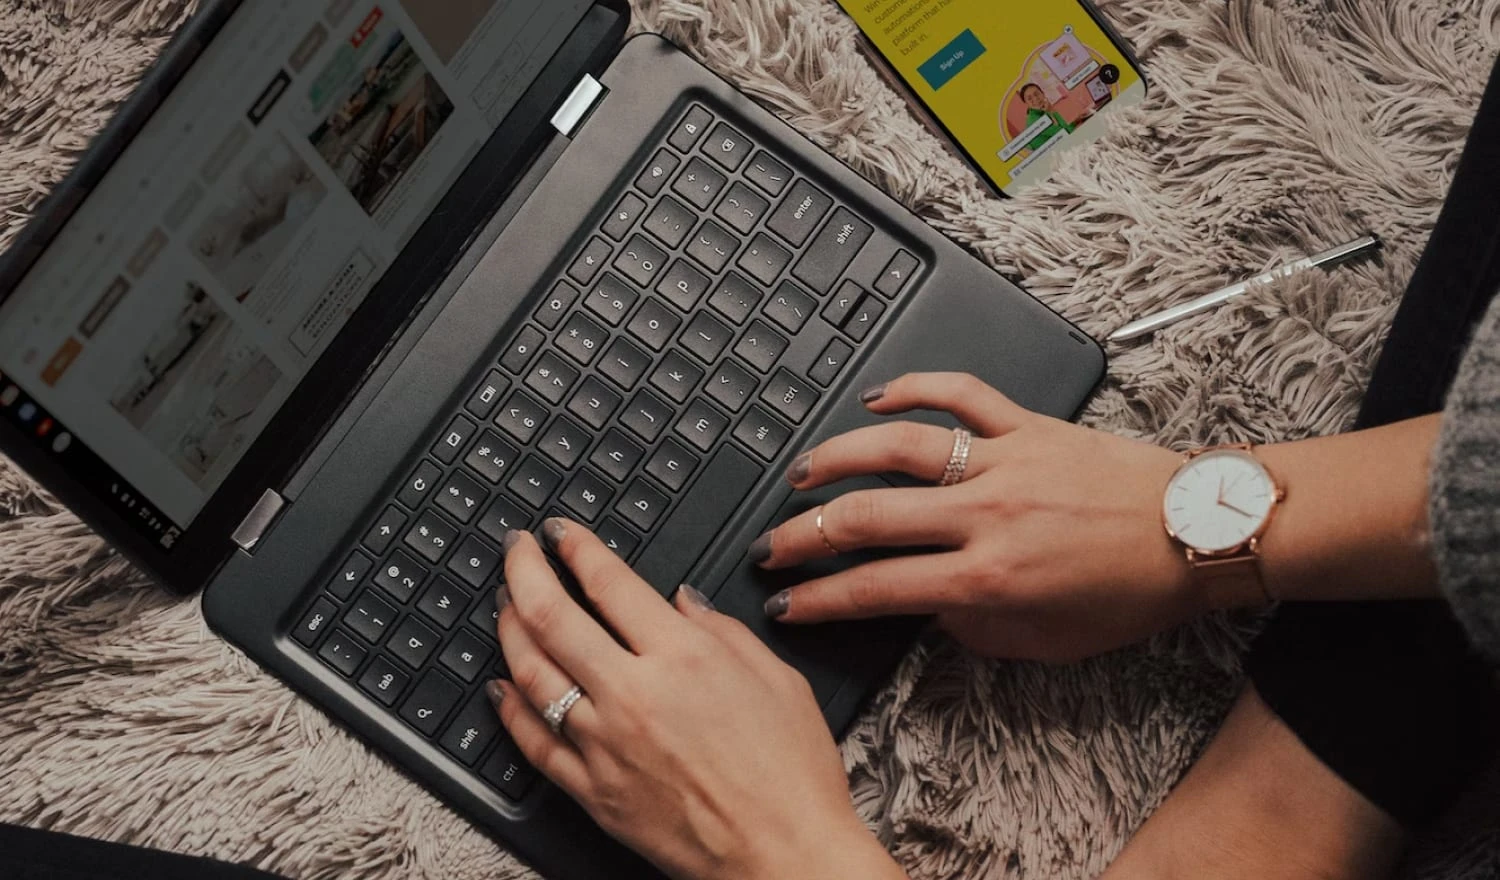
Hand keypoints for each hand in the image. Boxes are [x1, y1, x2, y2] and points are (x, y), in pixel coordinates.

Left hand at [489, 523, 906, 879]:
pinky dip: (509, 710)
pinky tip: (501, 688)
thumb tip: (681, 601)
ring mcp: (605, 744)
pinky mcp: (593, 792)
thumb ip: (723, 630)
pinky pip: (534, 743)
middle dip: (523, 570)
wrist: (784, 855)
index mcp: (683, 657)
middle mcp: (634, 694)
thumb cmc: (791, 775)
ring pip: (531, 673)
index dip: (575, 547)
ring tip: (504, 606)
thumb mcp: (777, 679)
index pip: (608, 582)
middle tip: (515, 549)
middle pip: (551, 616)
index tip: (560, 532)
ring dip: (509, 630)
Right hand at [752, 373, 1206, 663]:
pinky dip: (913, 388)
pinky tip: (876, 398)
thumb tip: (925, 607)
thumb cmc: (1128, 591)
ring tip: (802, 474)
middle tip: (772, 543)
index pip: (878, 588)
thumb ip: (973, 630)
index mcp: (989, 578)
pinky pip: (958, 393)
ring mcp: (1003, 461)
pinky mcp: (1026, 424)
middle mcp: (985, 516)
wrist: (1194, 534)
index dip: (820, 599)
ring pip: (898, 448)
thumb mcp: (1045, 642)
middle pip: (868, 518)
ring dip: (837, 458)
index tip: (786, 603)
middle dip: (804, 534)